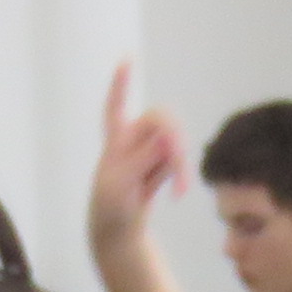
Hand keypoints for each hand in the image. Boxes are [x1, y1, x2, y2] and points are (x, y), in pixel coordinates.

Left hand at [85, 64, 187, 252]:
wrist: (118, 232)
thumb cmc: (111, 208)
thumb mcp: (121, 185)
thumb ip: (143, 159)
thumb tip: (166, 139)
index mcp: (114, 139)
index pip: (116, 105)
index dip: (122, 83)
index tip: (127, 59)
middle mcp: (133, 138)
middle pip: (162, 121)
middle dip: (174, 141)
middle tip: (180, 164)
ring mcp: (149, 151)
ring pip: (175, 142)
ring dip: (180, 166)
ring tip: (178, 192)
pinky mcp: (161, 164)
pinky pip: (178, 160)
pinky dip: (181, 176)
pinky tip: (177, 194)